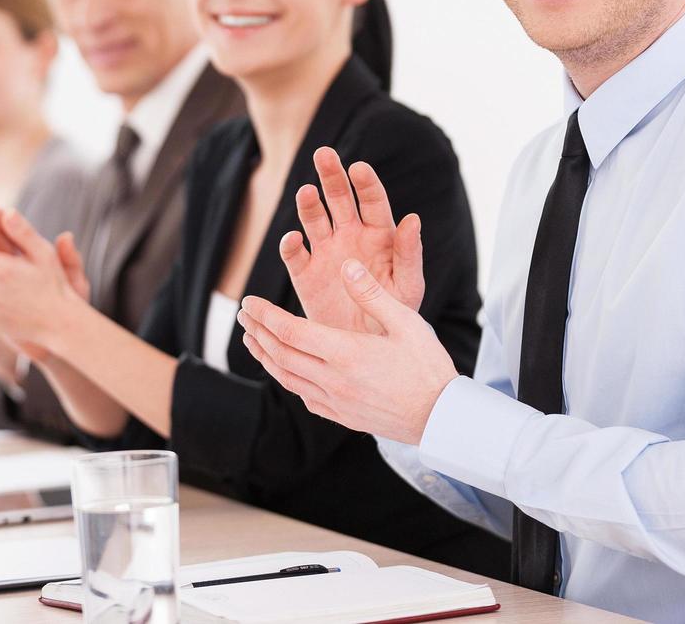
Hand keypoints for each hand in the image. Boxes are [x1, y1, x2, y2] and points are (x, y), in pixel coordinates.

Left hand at [238, 258, 457, 444]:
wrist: (441, 418)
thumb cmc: (428, 366)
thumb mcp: (405, 321)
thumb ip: (372, 293)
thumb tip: (347, 266)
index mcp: (346, 353)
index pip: (290, 332)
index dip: (265, 315)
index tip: (249, 302)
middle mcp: (334, 380)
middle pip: (281, 354)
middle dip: (258, 331)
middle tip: (243, 315)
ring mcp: (336, 402)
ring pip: (287, 378)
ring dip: (265, 356)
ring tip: (251, 340)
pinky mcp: (342, 416)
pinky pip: (304, 396)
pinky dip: (287, 379)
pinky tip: (284, 370)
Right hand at [276, 148, 424, 334]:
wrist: (366, 351)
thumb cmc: (395, 318)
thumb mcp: (408, 287)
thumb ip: (409, 254)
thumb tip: (414, 218)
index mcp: (380, 236)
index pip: (373, 201)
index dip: (366, 184)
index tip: (359, 169)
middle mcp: (350, 237)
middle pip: (339, 199)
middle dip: (331, 176)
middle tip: (323, 154)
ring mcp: (326, 253)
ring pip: (314, 219)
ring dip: (309, 205)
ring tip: (307, 193)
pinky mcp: (305, 274)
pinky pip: (295, 254)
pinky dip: (291, 245)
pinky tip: (293, 239)